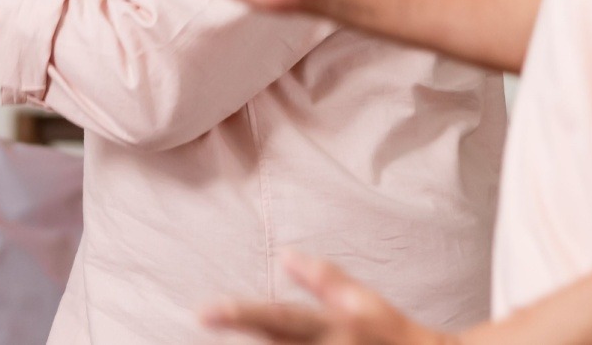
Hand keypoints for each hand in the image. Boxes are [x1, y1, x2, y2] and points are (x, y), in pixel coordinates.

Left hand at [202, 252, 455, 344]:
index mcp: (333, 325)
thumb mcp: (362, 300)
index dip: (241, 315)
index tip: (203, 311)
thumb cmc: (391, 331)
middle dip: (237, 329)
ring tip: (206, 341)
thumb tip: (285, 256)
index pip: (278, 319)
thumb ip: (323, 278)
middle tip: (199, 317)